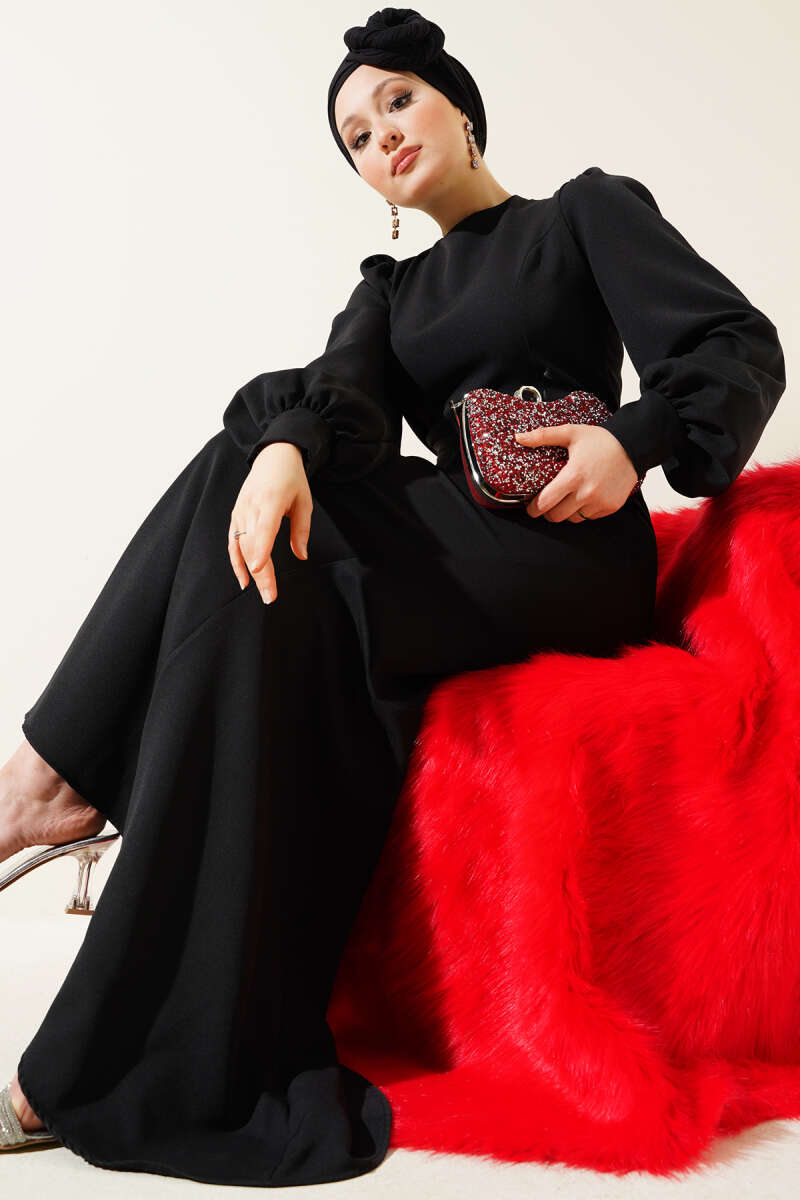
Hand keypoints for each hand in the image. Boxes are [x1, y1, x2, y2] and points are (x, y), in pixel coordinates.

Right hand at [228, 442, 311, 602]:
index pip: (264, 529)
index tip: (260, 570)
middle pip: (252, 545)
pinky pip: (232, 543)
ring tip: (262, 592)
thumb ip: (302, 531)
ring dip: (250, 572)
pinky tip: (244, 580)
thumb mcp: (304, 502)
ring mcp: (240, 511)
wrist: (273, 456)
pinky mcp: (235, 515)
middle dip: (261, 574)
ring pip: (241, 547)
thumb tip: (302, 556)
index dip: (261, 550)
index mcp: (271, 500)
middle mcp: (251, 507)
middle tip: (270, 597)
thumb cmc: (292, 478)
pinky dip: (236, 562)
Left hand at [514, 424, 638, 521]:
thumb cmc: (601, 439)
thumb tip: (519, 437)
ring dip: (566, 513)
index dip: (534, 508)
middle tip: (547, 504)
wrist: (633, 446)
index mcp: (573, 476)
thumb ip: (543, 436)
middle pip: (556, 516)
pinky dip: (584, 511)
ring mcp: (600, 502)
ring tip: (565, 500)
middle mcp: (586, 493)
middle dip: (548, 512)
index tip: (530, 507)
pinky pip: (590, 517)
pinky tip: (583, 498)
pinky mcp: (610, 507)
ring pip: (573, 519)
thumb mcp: (571, 432)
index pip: (545, 503)